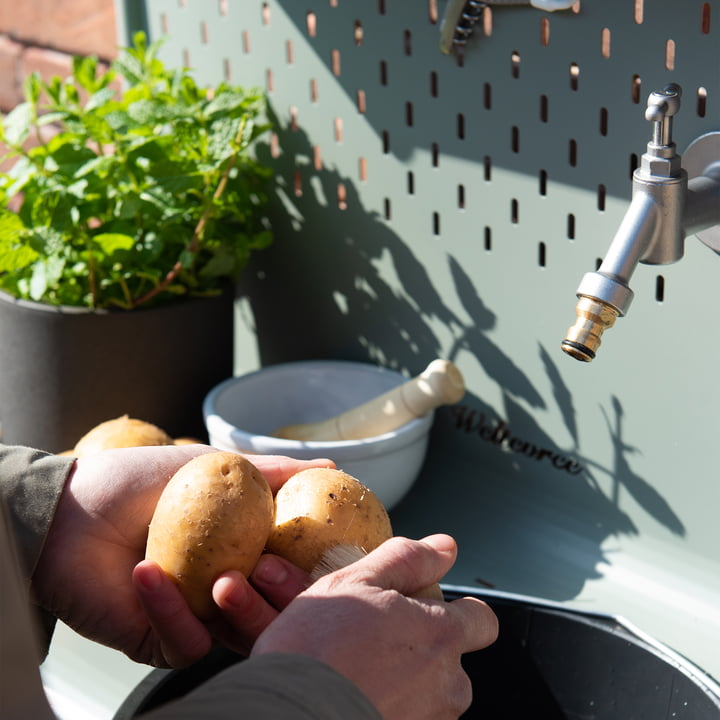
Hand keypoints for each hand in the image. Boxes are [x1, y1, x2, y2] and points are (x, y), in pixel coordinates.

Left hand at [33, 445, 331, 667]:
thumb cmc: (139, 480)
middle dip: (279, 597)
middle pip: (269, 610)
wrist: (70, 506)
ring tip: (220, 576)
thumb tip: (333, 467)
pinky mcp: (157, 640)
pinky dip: (170, 609)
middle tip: (270, 568)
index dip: (305, 570)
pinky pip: (184, 640)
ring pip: (235, 633)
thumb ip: (274, 472)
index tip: (321, 555)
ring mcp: (191, 615)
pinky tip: (147, 572)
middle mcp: (220, 587)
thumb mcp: (217, 467)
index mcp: (238, 552)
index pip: (285, 572)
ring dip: (235, 607)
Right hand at [251, 534, 498, 719]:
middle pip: (451, 660)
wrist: (285, 716)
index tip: (423, 609)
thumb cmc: (317, 648)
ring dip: (402, 682)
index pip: (482, 620)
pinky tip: (352, 695)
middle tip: (372, 641)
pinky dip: (387, 706)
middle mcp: (446, 684)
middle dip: (421, 649)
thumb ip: (407, 559)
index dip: (458, 610)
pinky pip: (408, 716)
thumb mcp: (355, 581)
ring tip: (355, 671)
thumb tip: (445, 547)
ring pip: (429, 694)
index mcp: (441, 634)